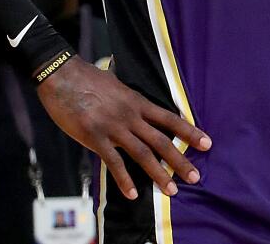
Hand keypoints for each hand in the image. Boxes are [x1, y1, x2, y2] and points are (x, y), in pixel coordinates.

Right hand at [37, 56, 211, 199]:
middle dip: (180, 160)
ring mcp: (114, 128)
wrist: (63, 76)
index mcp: (138, 102)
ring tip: (171, 189)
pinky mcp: (95, 138)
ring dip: (159, 173)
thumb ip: (129, 96)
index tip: (207, 143)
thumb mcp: (117, 84)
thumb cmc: (88, 78)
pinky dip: (124, 179)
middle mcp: (131, 116)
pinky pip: (113, 162)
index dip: (190, 131)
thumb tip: (137, 100)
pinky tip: (133, 193)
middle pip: (162, 141)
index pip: (170, 119)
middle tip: (195, 177)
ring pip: (143, 154)